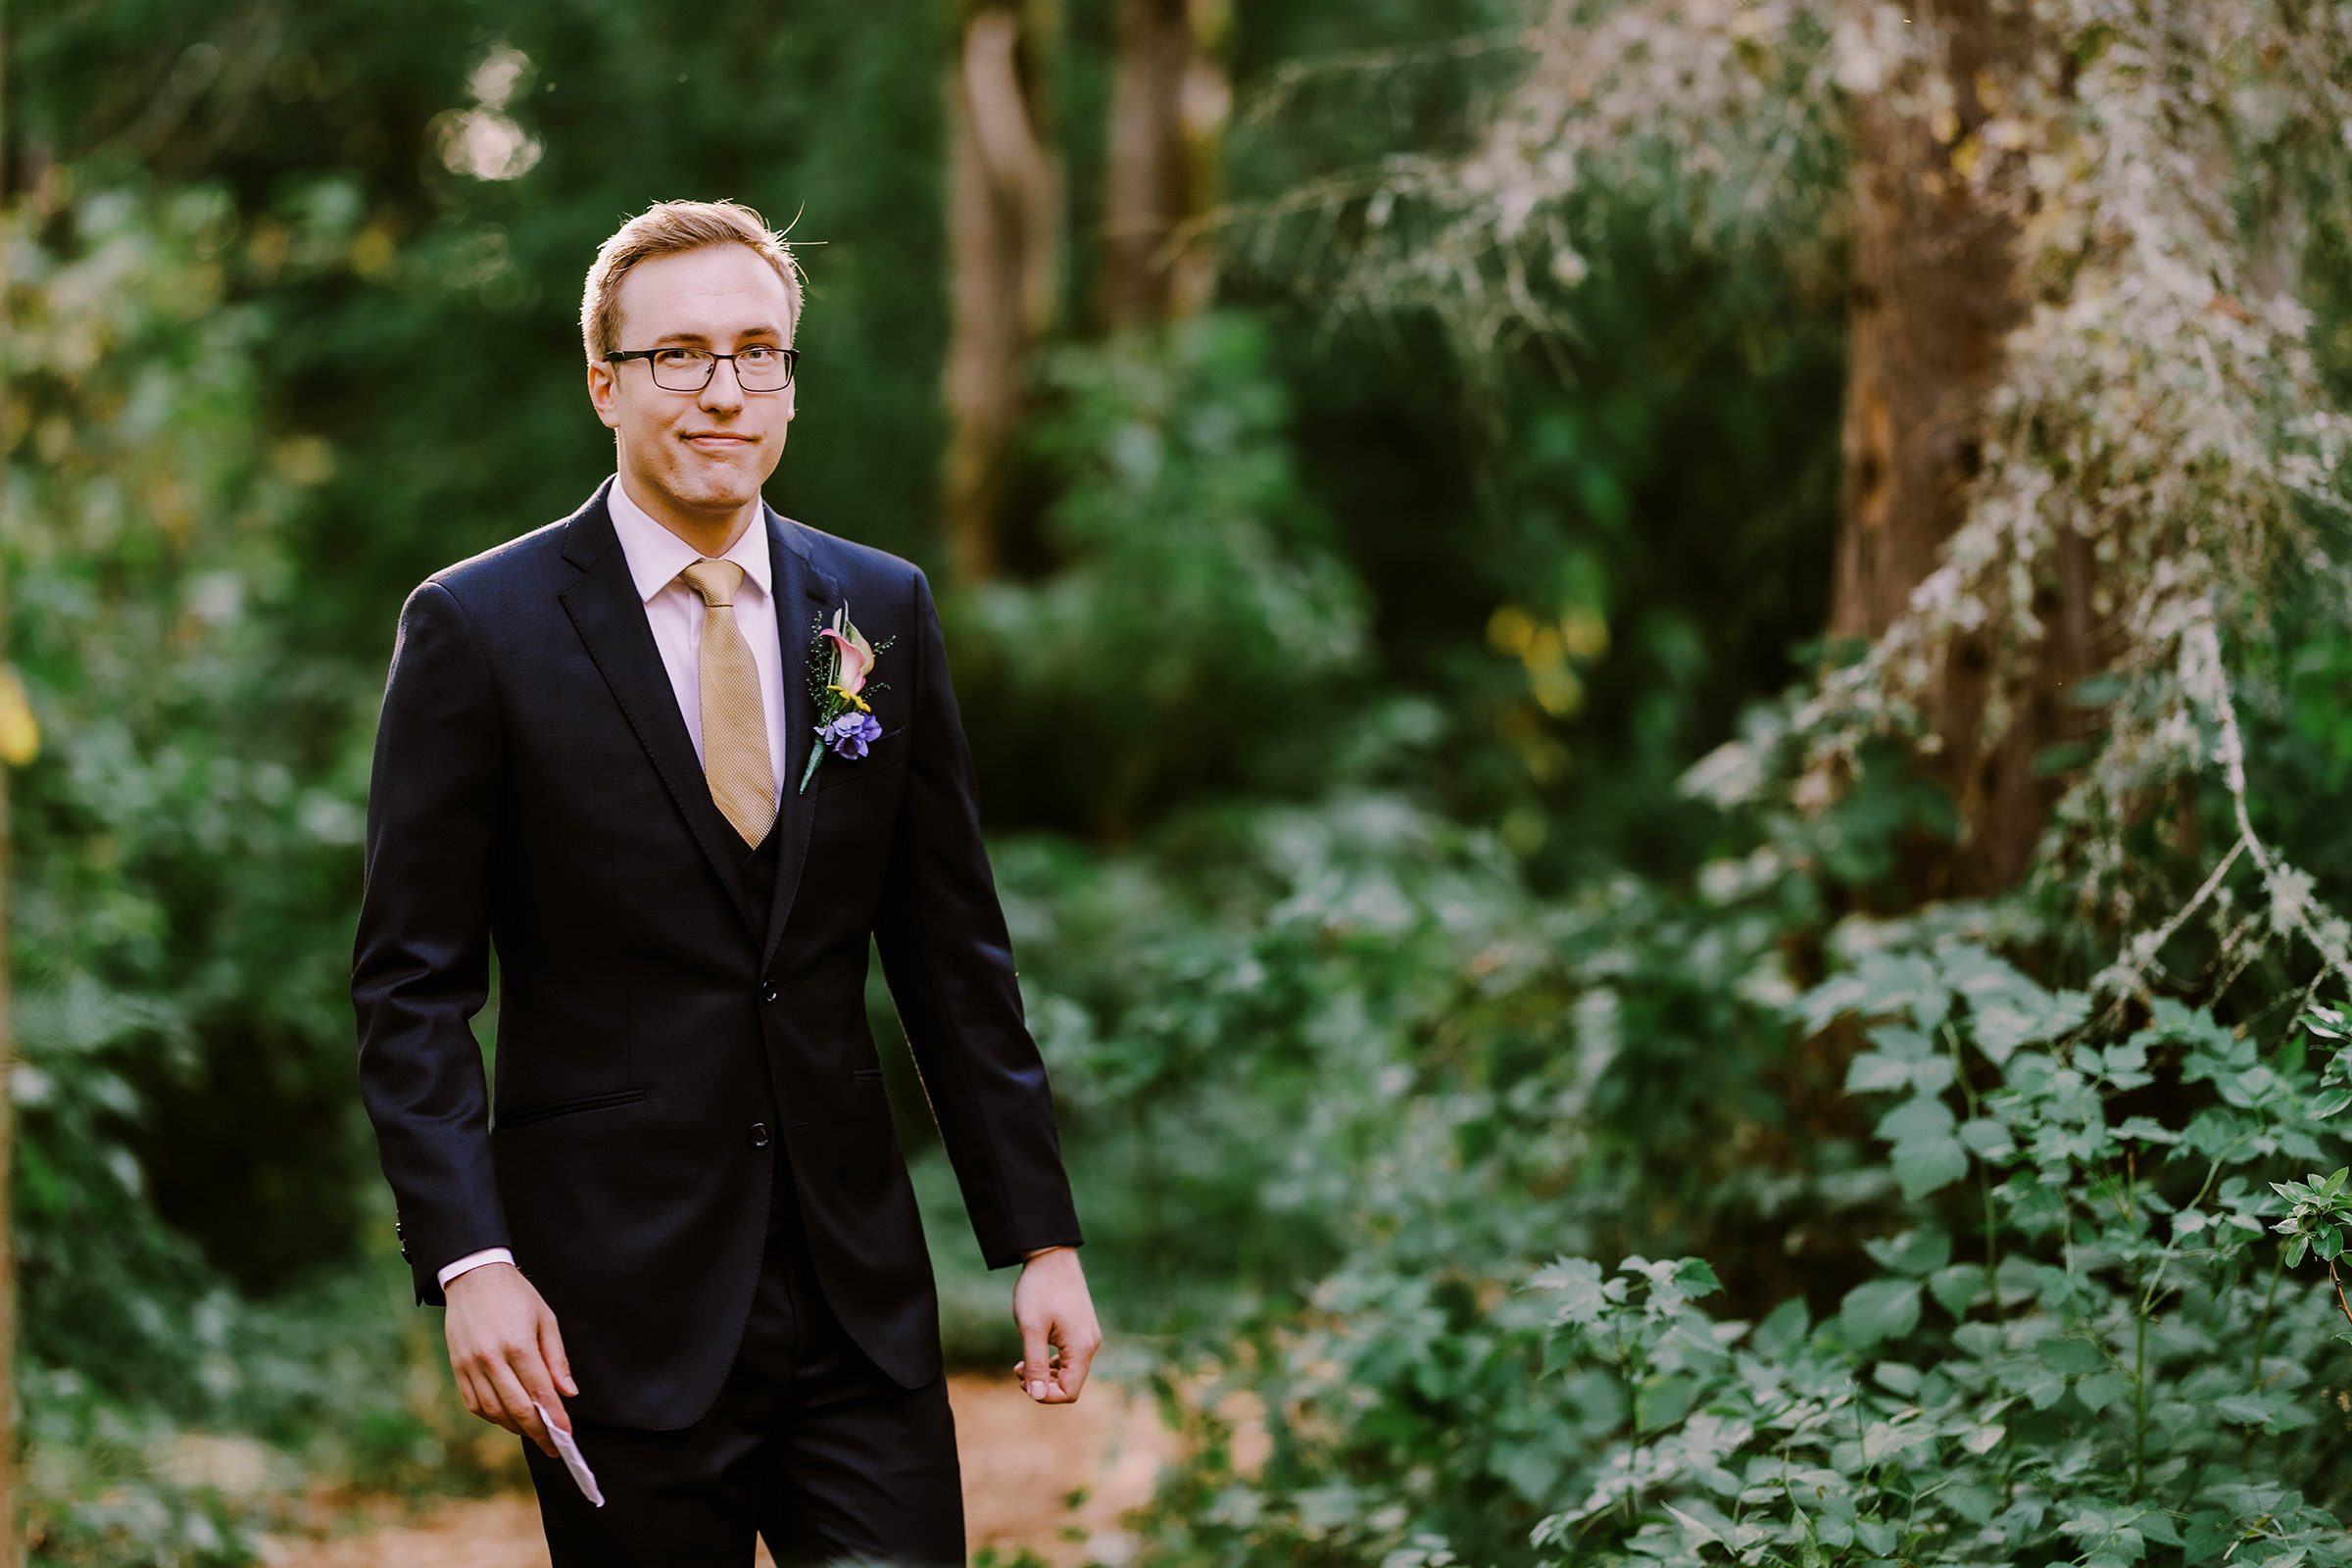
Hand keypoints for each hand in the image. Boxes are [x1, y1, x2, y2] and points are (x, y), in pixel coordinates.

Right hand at [444, 1261, 578, 1456]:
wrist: (474, 1276)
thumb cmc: (516, 1296)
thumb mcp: (546, 1319)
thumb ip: (556, 1359)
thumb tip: (568, 1393)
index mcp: (518, 1344)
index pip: (540, 1392)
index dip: (554, 1417)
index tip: (566, 1435)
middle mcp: (491, 1358)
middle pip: (516, 1408)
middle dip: (537, 1432)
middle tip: (553, 1445)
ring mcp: (470, 1365)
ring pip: (494, 1411)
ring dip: (515, 1426)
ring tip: (533, 1430)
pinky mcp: (457, 1368)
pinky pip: (474, 1404)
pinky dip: (492, 1416)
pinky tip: (506, 1417)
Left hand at [1011, 1245, 1099, 1404]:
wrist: (1051, 1256)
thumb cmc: (1039, 1289)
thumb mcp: (1031, 1328)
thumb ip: (1034, 1364)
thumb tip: (1036, 1395)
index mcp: (1081, 1347)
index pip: (1069, 1392)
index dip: (1045, 1395)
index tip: (1022, 1380)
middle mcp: (1090, 1345)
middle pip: (1071, 1384)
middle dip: (1043, 1385)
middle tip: (1018, 1370)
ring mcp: (1088, 1337)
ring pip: (1070, 1372)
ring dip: (1046, 1374)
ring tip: (1022, 1363)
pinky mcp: (1081, 1329)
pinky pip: (1070, 1358)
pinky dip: (1052, 1362)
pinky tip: (1034, 1352)